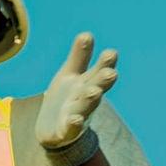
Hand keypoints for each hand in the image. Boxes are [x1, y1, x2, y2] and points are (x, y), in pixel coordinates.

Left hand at [35, 32, 119, 160]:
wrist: (54, 130)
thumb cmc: (66, 98)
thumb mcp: (70, 76)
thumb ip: (79, 57)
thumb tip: (87, 34)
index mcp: (87, 84)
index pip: (98, 71)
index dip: (105, 63)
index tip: (111, 52)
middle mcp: (86, 99)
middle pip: (96, 88)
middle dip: (102, 81)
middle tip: (111, 73)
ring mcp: (78, 115)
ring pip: (85, 107)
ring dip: (90, 100)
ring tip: (94, 92)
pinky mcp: (66, 131)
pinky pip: (71, 128)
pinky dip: (74, 124)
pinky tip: (75, 119)